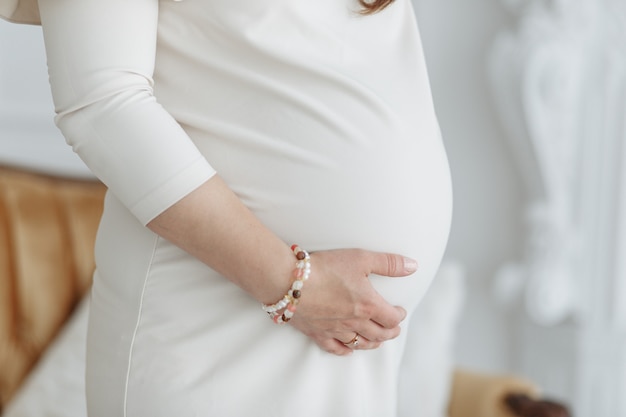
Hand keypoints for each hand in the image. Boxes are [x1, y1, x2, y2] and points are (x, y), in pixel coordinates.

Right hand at [289, 249, 416, 355]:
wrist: (289, 281)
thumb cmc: (324, 268)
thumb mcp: (360, 258)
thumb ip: (388, 263)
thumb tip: (412, 266)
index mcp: (368, 306)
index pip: (392, 318)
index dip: (399, 316)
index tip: (400, 311)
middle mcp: (354, 322)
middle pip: (379, 335)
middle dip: (390, 332)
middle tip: (393, 328)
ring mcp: (335, 330)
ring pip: (360, 344)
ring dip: (372, 342)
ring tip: (377, 339)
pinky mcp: (317, 333)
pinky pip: (335, 348)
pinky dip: (345, 350)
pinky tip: (348, 349)